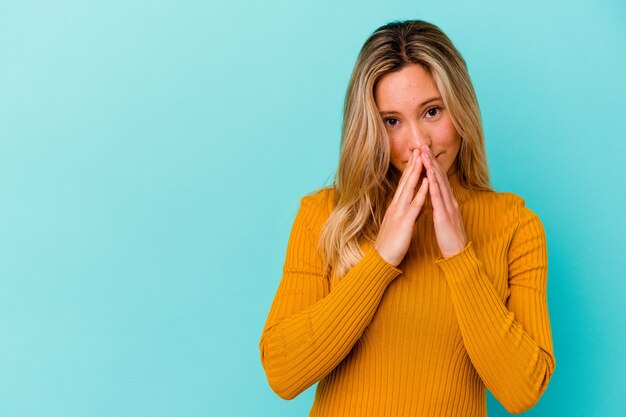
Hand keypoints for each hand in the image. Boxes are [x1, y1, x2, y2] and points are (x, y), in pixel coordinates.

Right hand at [374, 149, 428, 266]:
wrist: (382, 259)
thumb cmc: (391, 243)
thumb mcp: (400, 224)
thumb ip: (409, 213)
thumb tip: (417, 206)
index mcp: (396, 206)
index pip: (404, 184)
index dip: (410, 169)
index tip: (417, 156)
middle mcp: (396, 206)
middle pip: (405, 181)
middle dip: (413, 165)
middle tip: (419, 149)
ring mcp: (399, 213)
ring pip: (409, 189)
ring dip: (416, 173)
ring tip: (422, 158)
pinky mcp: (404, 222)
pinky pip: (414, 205)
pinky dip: (420, 193)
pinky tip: (426, 183)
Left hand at [420, 144, 467, 257]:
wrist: (458, 254)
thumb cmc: (450, 238)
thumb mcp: (445, 218)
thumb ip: (441, 206)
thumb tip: (436, 197)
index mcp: (448, 202)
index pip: (440, 180)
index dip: (433, 165)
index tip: (425, 153)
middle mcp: (450, 201)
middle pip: (440, 177)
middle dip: (432, 161)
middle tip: (424, 146)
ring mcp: (448, 207)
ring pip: (439, 184)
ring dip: (432, 168)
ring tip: (425, 155)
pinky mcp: (444, 216)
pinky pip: (438, 199)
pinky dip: (434, 186)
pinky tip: (429, 177)